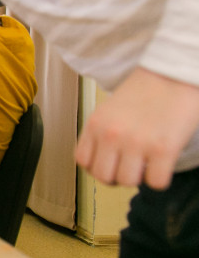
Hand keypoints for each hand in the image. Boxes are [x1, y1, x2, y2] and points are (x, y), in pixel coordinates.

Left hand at [75, 67, 198, 188]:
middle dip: (117, 176)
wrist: (174, 75)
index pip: (83, 162)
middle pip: (103, 177)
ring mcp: (137, 143)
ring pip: (128, 182)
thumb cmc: (145, 92)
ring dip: (140, 177)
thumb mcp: (110, 110)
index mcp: (96, 124)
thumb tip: (103, 161)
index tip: (110, 164)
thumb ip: (102, 133)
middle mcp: (112, 135)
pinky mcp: (163, 149)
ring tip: (148, 162)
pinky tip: (163, 164)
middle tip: (130, 166)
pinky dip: (160, 178)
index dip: (98, 167)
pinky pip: (155, 182)